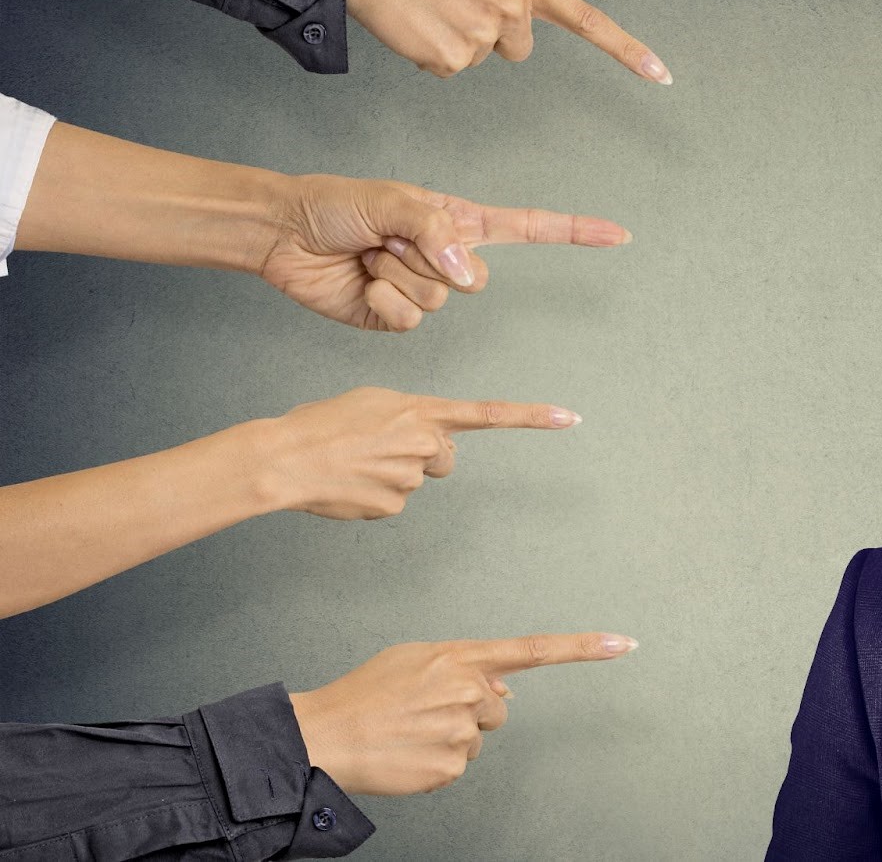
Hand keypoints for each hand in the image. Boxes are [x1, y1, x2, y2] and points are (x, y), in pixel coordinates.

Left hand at [254, 173, 628, 331]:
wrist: (285, 235)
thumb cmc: (336, 204)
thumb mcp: (393, 201)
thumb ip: (437, 232)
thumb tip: (468, 274)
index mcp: (457, 221)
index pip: (530, 229)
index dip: (575, 232)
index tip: (619, 235)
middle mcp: (447, 257)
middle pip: (475, 279)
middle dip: (428, 258)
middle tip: (387, 239)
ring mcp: (424, 290)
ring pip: (439, 302)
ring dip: (398, 276)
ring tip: (369, 255)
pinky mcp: (396, 318)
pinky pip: (411, 322)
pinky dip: (383, 301)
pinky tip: (361, 282)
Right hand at [254, 386, 578, 519]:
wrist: (283, 457)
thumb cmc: (321, 423)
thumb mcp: (373, 401)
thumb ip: (411, 416)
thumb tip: (428, 441)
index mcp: (422, 410)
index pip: (489, 414)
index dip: (532, 417)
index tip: (571, 419)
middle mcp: (425, 443)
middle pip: (445, 457)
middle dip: (422, 455)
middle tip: (379, 448)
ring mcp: (411, 478)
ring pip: (416, 479)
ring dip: (391, 473)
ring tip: (353, 463)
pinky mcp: (393, 506)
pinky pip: (393, 502)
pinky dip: (374, 496)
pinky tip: (349, 484)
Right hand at [289, 631, 637, 794]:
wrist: (324, 736)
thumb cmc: (365, 695)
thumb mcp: (414, 658)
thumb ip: (463, 664)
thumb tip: (505, 686)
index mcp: (461, 657)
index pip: (535, 649)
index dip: (584, 647)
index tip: (624, 643)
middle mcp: (468, 690)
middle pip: (499, 706)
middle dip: (472, 709)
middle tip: (427, 711)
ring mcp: (462, 731)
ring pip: (479, 738)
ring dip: (453, 737)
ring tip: (411, 731)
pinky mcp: (451, 767)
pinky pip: (460, 766)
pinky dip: (438, 763)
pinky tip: (410, 753)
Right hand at [341, 0, 670, 80]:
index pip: (588, 20)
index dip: (627, 50)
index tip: (660, 74)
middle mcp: (512, 10)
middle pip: (521, 48)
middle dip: (493, 32)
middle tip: (460, 0)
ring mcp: (482, 35)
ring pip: (484, 58)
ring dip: (460, 41)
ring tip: (438, 8)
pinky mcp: (451, 58)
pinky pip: (453, 70)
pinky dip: (435, 54)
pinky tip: (422, 24)